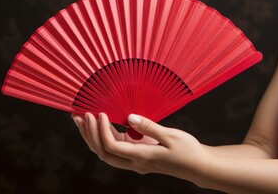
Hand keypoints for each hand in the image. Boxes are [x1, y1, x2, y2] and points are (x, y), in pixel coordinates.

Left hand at [72, 112, 211, 181]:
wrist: (197, 166)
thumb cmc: (188, 151)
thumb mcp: (171, 136)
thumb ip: (149, 127)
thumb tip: (129, 116)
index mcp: (143, 157)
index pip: (112, 147)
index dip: (102, 130)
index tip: (100, 113)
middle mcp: (135, 162)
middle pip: (103, 153)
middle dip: (89, 135)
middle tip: (80, 116)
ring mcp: (135, 161)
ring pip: (107, 153)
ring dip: (93, 137)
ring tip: (83, 120)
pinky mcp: (138, 156)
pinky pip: (116, 149)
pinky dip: (105, 137)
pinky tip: (102, 125)